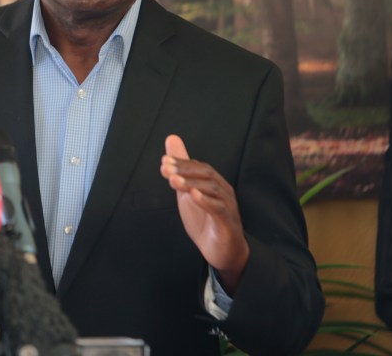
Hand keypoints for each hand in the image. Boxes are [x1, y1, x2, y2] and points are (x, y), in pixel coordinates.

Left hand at [159, 134, 248, 293]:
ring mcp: (227, 207)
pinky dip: (205, 201)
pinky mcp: (227, 224)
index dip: (182, 163)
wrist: (223, 253)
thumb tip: (172, 139)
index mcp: (214, 184)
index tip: (164, 161)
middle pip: (206, 174)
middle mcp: (223, 192)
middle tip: (165, 169)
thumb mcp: (188, 192)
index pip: (199, 167)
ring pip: (211, 190)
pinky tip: (192, 196)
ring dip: (191, 183)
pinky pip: (218, 210)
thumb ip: (181, 169)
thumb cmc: (205, 220)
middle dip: (184, 170)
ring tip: (173, 181)